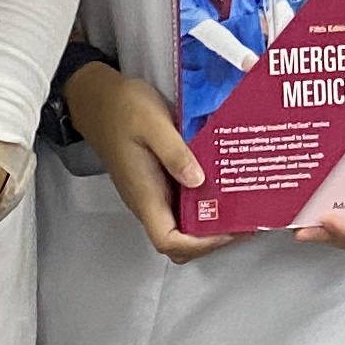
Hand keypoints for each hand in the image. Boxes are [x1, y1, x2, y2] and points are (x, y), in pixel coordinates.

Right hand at [70, 63, 231, 262]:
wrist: (99, 99)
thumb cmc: (123, 109)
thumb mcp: (152, 122)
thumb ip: (174, 152)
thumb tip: (198, 181)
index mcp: (144, 193)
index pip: (168, 240)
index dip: (199, 245)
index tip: (229, 230)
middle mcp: (148, 200)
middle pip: (178, 241)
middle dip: (211, 239)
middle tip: (245, 220)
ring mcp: (152, 193)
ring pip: (182, 224)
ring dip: (210, 222)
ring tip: (242, 206)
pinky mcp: (158, 181)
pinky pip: (182, 203)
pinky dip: (204, 203)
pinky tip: (223, 187)